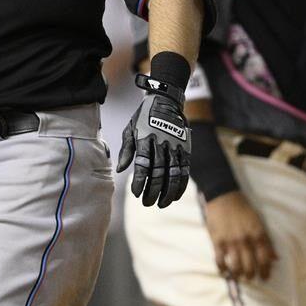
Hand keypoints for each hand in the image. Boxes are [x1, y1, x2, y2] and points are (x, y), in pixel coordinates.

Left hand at [117, 83, 190, 206]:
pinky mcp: (185, 148)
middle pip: (158, 173)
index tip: (136, 193)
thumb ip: (126, 150)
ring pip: (173, 174)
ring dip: (168, 192)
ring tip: (161, 203)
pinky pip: (184, 170)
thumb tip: (120, 169)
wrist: (165, 101)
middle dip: (152, 190)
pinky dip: (180, 184)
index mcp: (145, 139)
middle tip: (147, 203)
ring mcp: (175, 146)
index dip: (139, 181)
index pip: (142, 165)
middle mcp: (161, 144)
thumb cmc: (143, 117)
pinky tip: (175, 195)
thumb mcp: (130, 129)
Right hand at [204, 191, 276, 280]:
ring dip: (239, 275)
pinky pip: (220, 260)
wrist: (224, 197)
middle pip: (250, 266)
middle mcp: (245, 241)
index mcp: (258, 235)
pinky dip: (222, 269)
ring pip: (236, 266)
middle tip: (250, 278)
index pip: (265, 260)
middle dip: (251, 275)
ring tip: (239, 276)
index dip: (265, 271)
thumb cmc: (243, 209)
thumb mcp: (259, 223)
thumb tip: (276, 258)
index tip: (264, 277)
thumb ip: (267, 241)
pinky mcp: (217, 241)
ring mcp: (231, 242)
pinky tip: (224, 271)